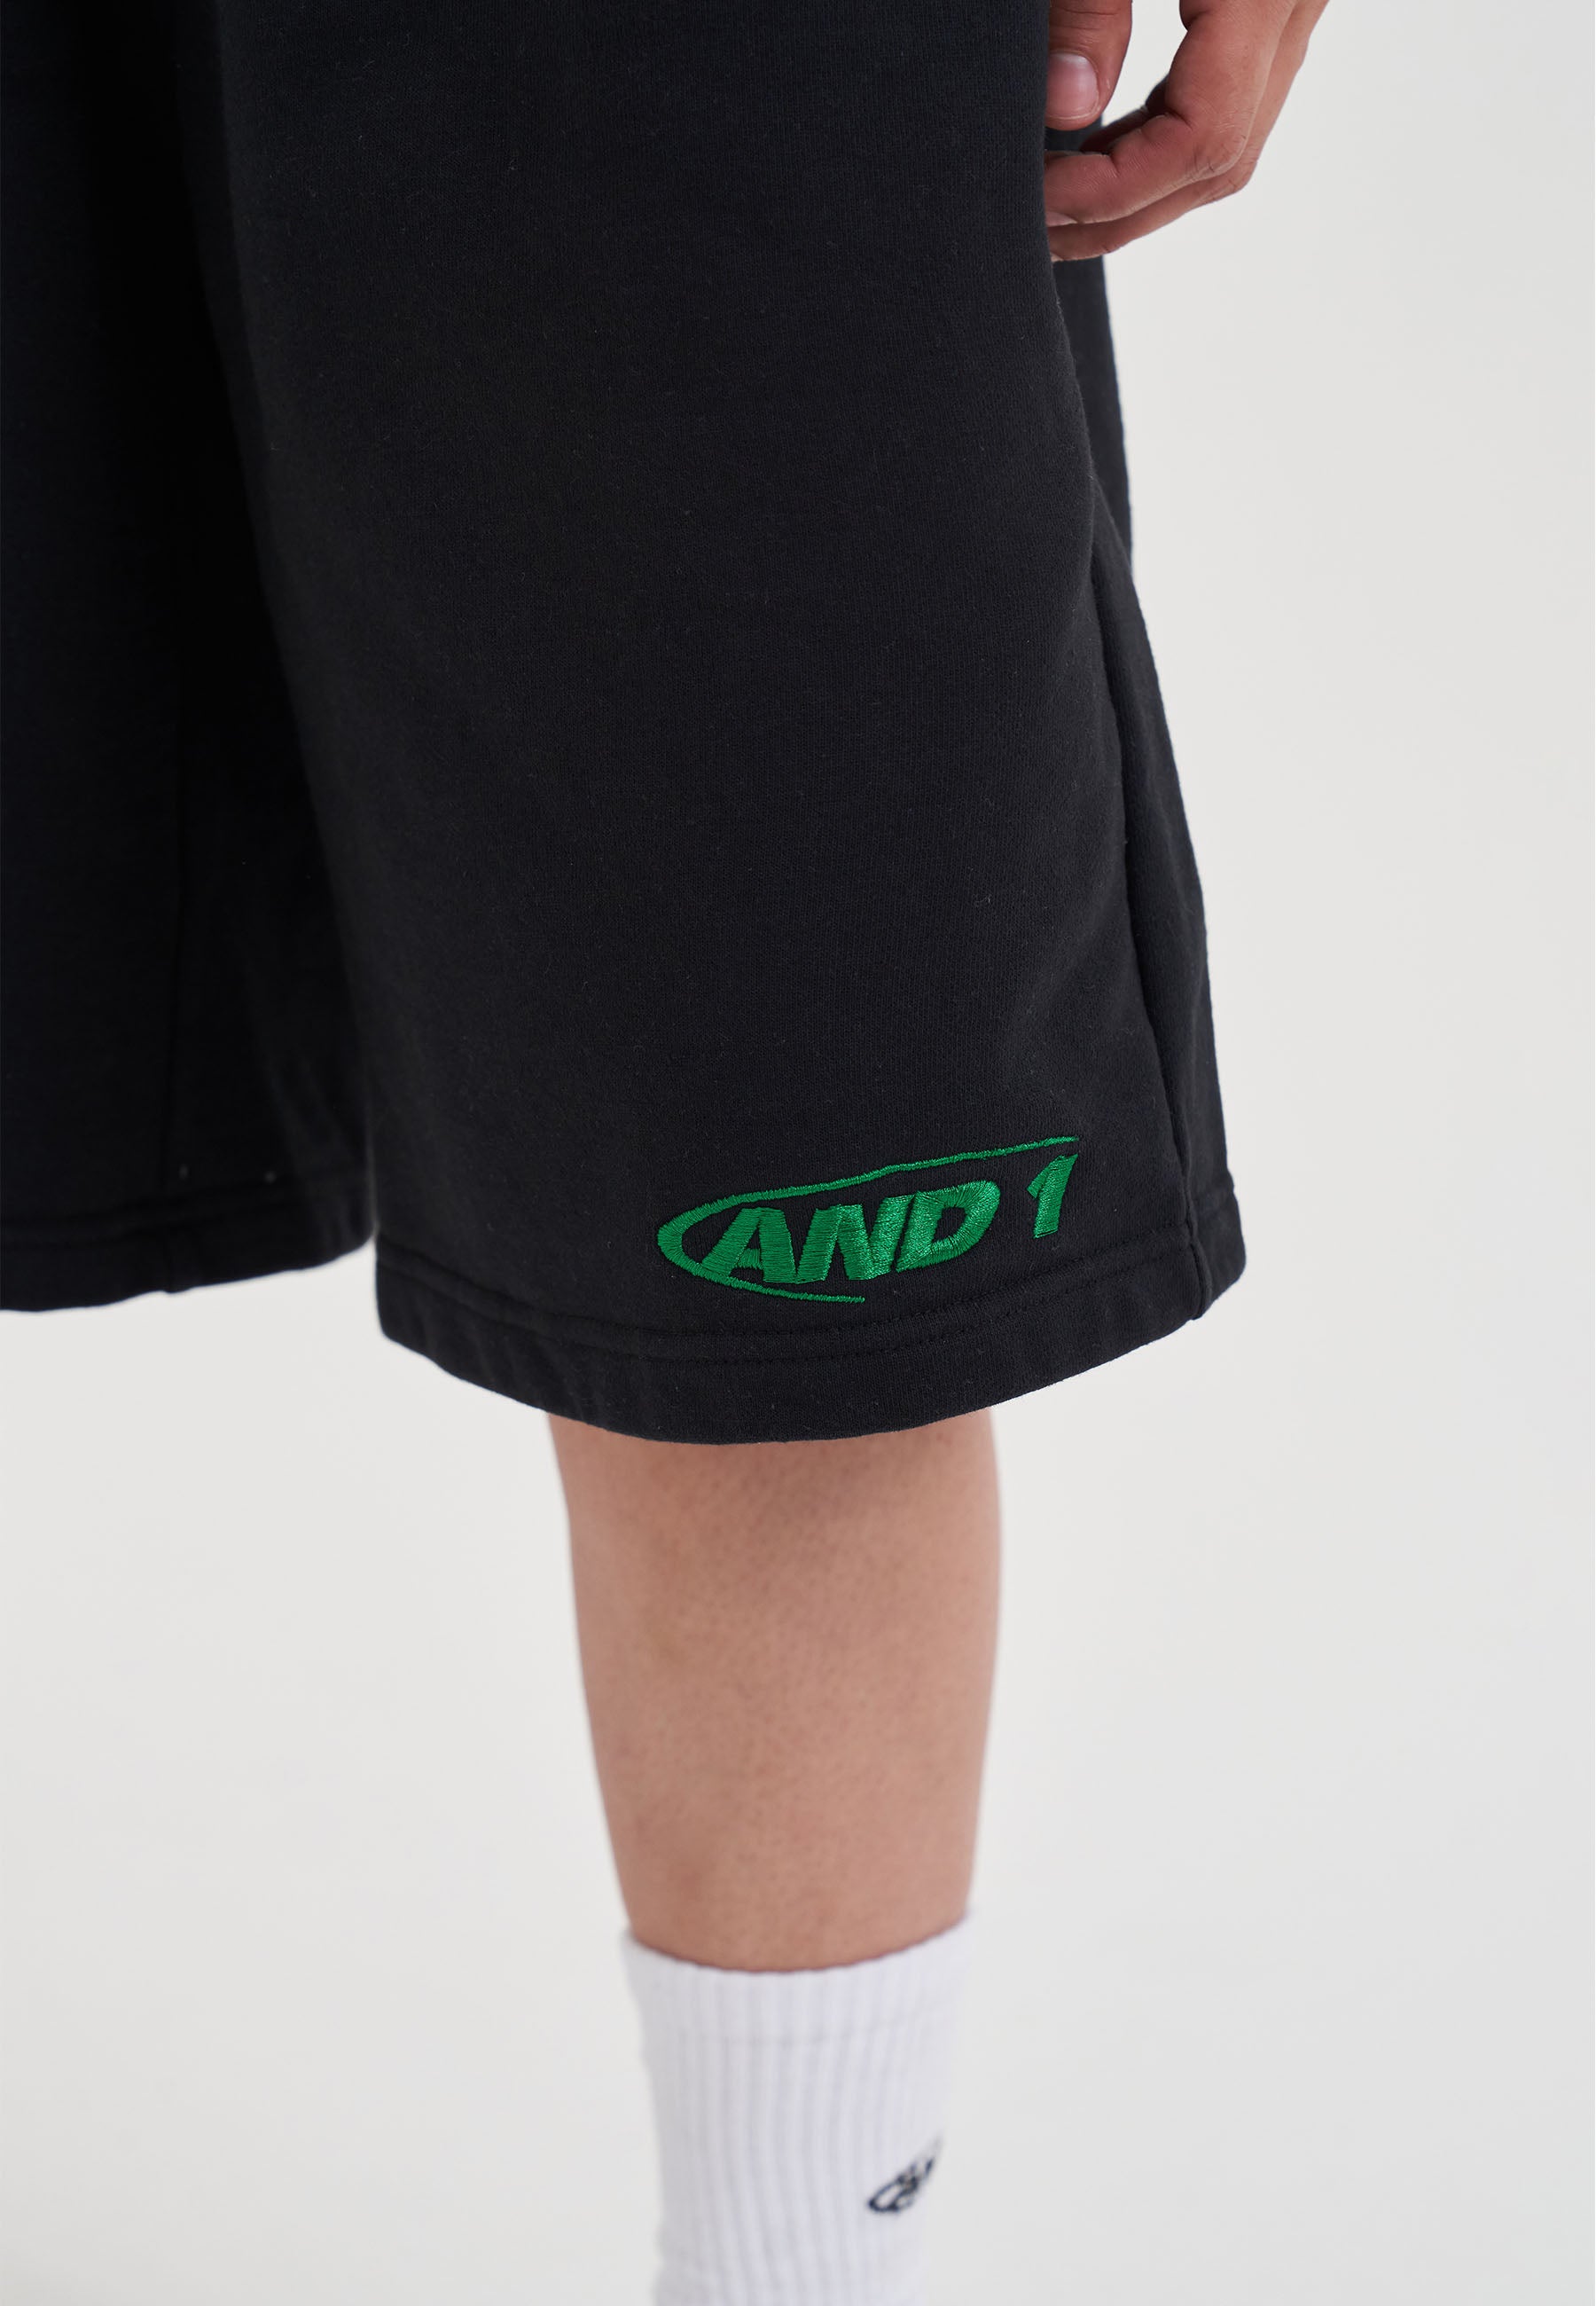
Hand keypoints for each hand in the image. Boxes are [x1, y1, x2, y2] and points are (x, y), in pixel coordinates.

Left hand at [1042, 0, 1328, 257]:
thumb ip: (1089, 7)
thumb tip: (1069, 108)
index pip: (1204, 137)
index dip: (1115, 191)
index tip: (1040, 198)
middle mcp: (1295, 5)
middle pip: (1222, 158)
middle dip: (1122, 213)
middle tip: (1035, 226)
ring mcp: (1292, 9)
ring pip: (1230, 140)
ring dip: (1143, 189)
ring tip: (1056, 202)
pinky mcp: (1271, 5)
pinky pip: (1226, 99)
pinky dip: (1160, 142)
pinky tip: (1097, 150)